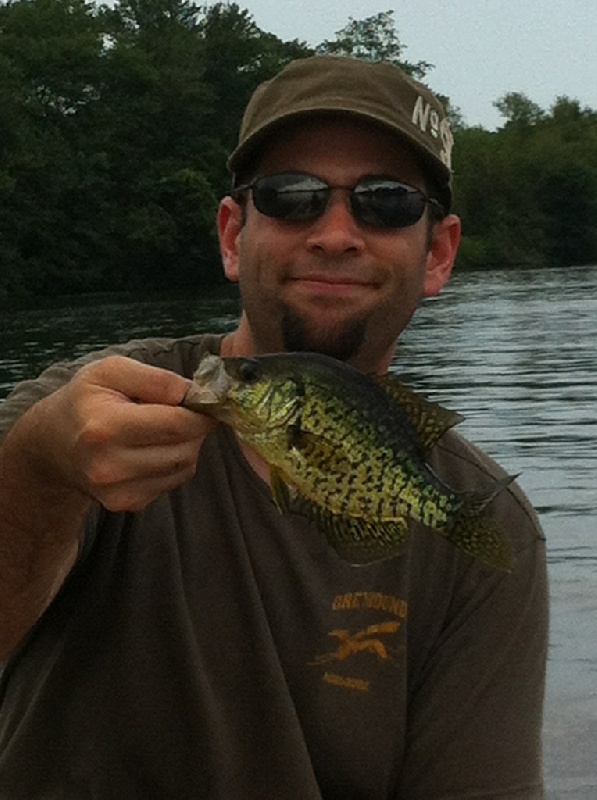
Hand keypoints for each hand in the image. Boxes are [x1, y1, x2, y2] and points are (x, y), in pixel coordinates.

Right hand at [22, 355, 215, 511]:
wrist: (55, 444)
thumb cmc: (85, 401)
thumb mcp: (111, 371)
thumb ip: (155, 378)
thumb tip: (193, 394)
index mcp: (104, 428)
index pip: (175, 424)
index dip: (200, 412)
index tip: (205, 401)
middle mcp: (110, 467)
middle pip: (185, 448)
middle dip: (195, 427)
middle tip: (184, 411)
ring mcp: (119, 492)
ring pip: (185, 466)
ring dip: (187, 444)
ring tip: (163, 427)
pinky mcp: (129, 504)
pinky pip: (174, 480)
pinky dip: (175, 462)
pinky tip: (154, 448)